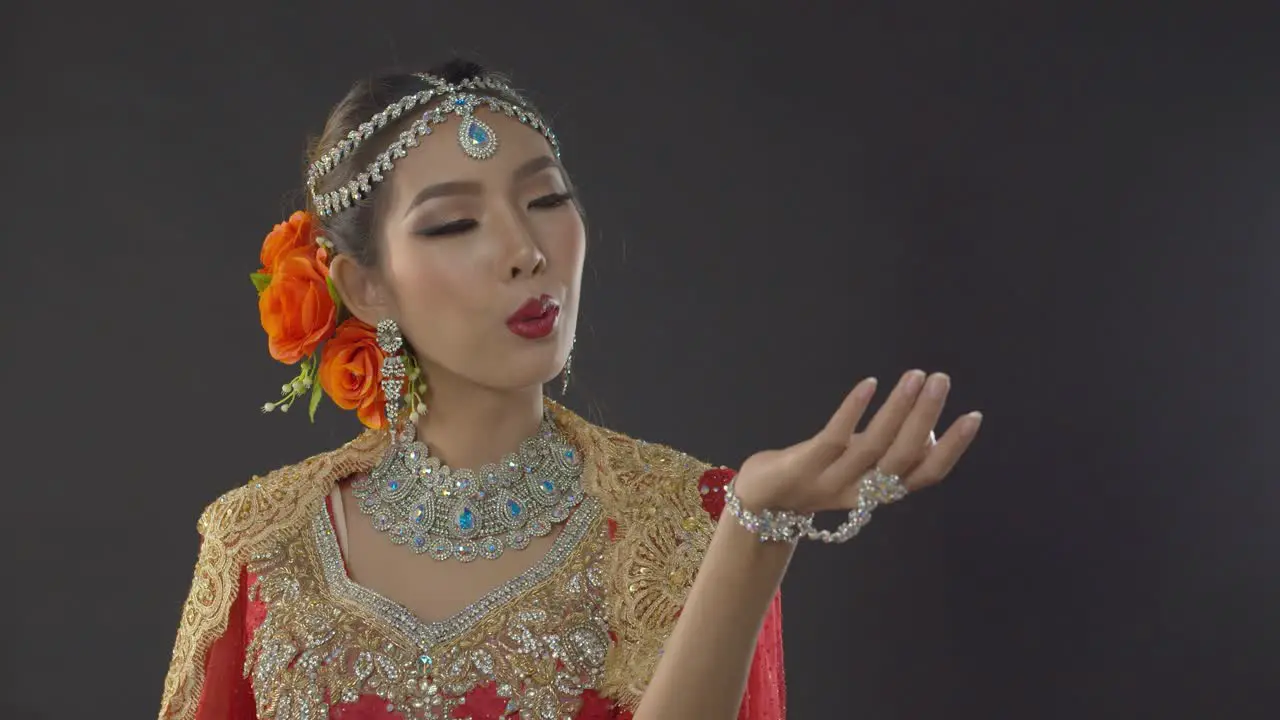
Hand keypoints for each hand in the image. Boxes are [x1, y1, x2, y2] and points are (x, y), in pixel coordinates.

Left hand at [733, 370, 981, 513]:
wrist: (757, 503)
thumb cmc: (813, 473)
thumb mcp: (854, 465)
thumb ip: (887, 450)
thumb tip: (926, 425)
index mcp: (878, 492)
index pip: (925, 474)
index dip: (952, 449)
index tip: (973, 416)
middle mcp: (859, 491)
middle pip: (903, 457)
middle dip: (926, 417)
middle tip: (941, 380)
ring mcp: (830, 481)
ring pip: (873, 446)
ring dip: (898, 409)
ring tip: (915, 376)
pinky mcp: (803, 468)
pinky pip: (833, 438)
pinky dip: (853, 410)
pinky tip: (869, 384)